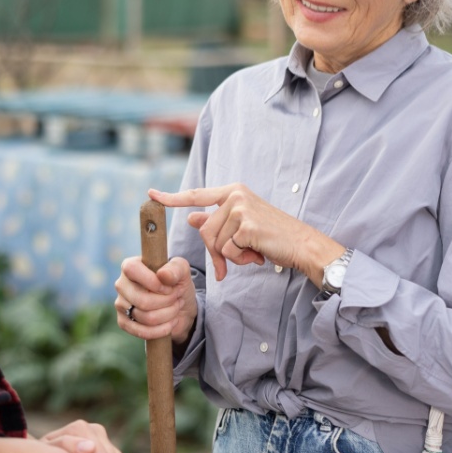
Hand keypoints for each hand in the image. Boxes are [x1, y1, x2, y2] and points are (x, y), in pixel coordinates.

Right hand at [115, 254, 197, 344]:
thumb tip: (162, 274)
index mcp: (130, 266)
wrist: (179, 305)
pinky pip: (142, 332)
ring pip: (146, 317)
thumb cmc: (177, 283)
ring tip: (176, 307)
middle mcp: (122, 284)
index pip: (132, 270)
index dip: (153, 282)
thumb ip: (175, 268)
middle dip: (167, 301)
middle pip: (142, 300)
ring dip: (169, 314)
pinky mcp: (124, 322)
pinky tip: (171, 322)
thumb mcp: (182, 271)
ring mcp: (121, 305)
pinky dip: (162, 329)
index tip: (170, 287)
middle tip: (177, 297)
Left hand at [150, 185, 343, 282]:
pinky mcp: (246, 225)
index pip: (196, 194)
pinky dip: (240, 259)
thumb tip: (192, 218)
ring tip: (252, 253)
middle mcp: (235, 195)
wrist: (300, 244)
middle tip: (236, 260)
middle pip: (205, 231)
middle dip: (217, 252)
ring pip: (216, 243)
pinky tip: (257, 254)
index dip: (172, 197)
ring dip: (232, 257)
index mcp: (232, 192)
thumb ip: (216, 221)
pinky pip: (228, 251)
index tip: (151, 195)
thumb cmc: (272, 236)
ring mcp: (240, 208)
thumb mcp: (242, 226)